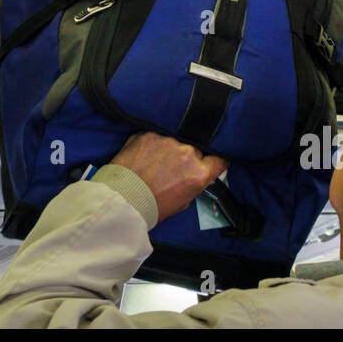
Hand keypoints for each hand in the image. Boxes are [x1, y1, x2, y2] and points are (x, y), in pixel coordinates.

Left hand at [111, 132, 228, 224]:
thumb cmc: (151, 207)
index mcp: (199, 174)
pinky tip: (143, 155)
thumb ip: (193, 184)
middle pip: (197, 149)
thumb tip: (194, 175)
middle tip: (172, 167)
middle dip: (188, 156)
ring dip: (168, 148)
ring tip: (154, 162)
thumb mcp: (182, 202)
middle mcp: (188, 154)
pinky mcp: (150, 134)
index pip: (219, 160)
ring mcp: (169, 141)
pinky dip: (152, 144)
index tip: (212, 161)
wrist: (122, 200)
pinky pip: (156, 136)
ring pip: (175, 140)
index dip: (216, 161)